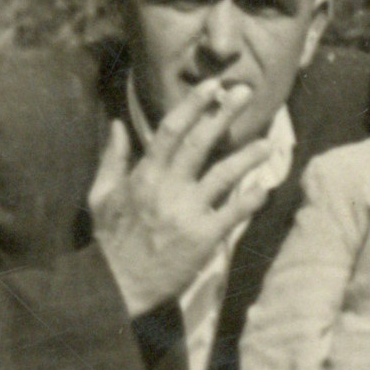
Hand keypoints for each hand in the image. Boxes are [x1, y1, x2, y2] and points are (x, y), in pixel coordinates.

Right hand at [90, 80, 278, 316]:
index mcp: (144, 174)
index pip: (171, 129)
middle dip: (223, 114)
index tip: (212, 86)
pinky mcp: (203, 237)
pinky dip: (251, 200)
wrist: (117, 284)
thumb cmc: (110, 239)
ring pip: (223, 175)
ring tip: (268, 142)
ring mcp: (187, 212)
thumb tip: (118, 124)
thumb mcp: (102, 194)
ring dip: (247, 156)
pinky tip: (265, 188)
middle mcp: (168, 187)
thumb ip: (114, 157)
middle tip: (244, 92)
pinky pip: (233, 213)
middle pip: (200, 142)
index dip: (194, 104)